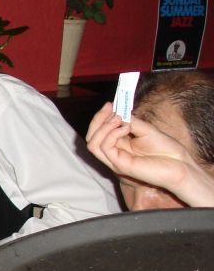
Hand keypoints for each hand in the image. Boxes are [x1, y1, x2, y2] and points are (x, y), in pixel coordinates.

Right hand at [86, 103, 213, 206]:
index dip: (101, 117)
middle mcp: (115, 154)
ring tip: (118, 118)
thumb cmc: (167, 151)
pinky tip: (126, 128)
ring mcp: (115, 161)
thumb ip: (130, 122)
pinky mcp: (120, 166)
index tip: (110, 104)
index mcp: (120, 146)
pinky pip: (105, 148)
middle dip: (97, 120)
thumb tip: (117, 111)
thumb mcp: (146, 130)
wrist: (180, 165)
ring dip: (102, 127)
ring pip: (93, 144)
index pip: (99, 132)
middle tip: (109, 108)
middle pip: (92, 138)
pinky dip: (112, 134)